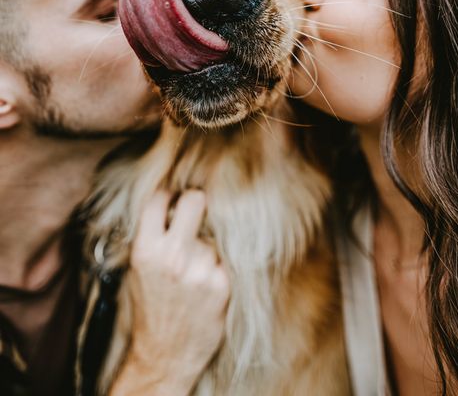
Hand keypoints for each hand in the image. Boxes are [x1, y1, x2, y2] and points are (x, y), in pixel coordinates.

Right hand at [110, 189, 228, 395]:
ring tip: (198, 268)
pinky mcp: (221, 283)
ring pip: (213, 234)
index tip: (175, 198)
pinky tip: (209, 280)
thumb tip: (173, 201)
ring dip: (209, 245)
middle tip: (198, 212)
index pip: (160, 198)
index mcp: (146, 249)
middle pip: (195, 200)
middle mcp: (173, 256)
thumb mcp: (140, 268)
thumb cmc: (151, 307)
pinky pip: (227, 256)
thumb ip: (154, 235)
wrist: (164, 354)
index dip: (169, 195)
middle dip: (197, 202)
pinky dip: (220, 264)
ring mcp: (199, 269)